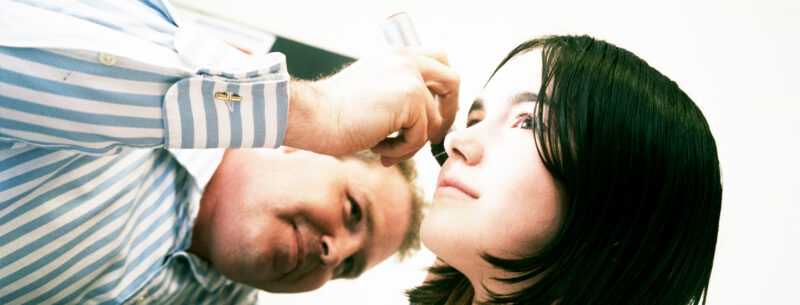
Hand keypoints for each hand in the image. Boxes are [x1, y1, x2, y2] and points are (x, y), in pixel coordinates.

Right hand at [284, 47, 458, 165]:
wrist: (314, 116)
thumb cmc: (335, 112)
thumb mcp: (374, 92)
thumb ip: (401, 92)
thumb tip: (429, 115)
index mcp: (397, 55)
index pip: (439, 63)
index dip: (444, 91)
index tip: (435, 115)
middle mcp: (407, 59)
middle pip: (452, 81)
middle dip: (448, 112)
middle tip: (432, 137)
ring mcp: (410, 77)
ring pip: (433, 119)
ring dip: (411, 143)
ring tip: (384, 149)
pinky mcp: (411, 98)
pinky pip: (421, 135)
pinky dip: (402, 150)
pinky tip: (378, 149)